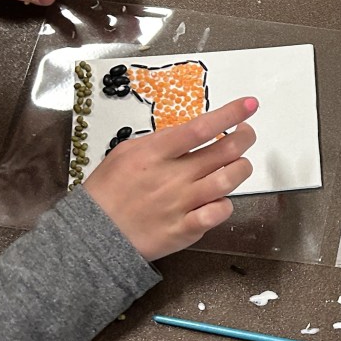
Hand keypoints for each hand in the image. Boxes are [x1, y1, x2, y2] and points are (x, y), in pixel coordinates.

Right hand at [83, 97, 258, 260]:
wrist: (90, 236)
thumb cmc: (107, 190)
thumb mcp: (126, 153)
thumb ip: (161, 140)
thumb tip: (195, 131)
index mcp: (155, 153)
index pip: (201, 128)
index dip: (231, 114)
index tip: (250, 104)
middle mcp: (172, 177)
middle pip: (224, 151)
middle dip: (244, 138)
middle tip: (246, 134)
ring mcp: (181, 204)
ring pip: (229, 180)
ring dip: (241, 168)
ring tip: (238, 164)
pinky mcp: (185, 230)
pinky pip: (219, 213)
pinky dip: (225, 204)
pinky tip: (220, 199)